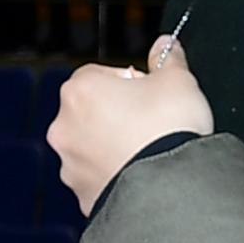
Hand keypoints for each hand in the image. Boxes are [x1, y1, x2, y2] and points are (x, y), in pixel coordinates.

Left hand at [49, 41, 214, 215]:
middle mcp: (65, 126)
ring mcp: (70, 164)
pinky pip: (97, 179)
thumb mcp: (178, 80)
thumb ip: (168, 58)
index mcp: (80, 90)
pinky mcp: (82, 195)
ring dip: (111, 147)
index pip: (98, 74)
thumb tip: (165, 46)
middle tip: (150, 123)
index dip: (127, 82)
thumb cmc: (169, 130)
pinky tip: (140, 176)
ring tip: (147, 153)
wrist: (171, 187)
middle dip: (116, 115)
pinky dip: (114, 176)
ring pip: (91, 148)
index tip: (148, 93)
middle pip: (90, 112)